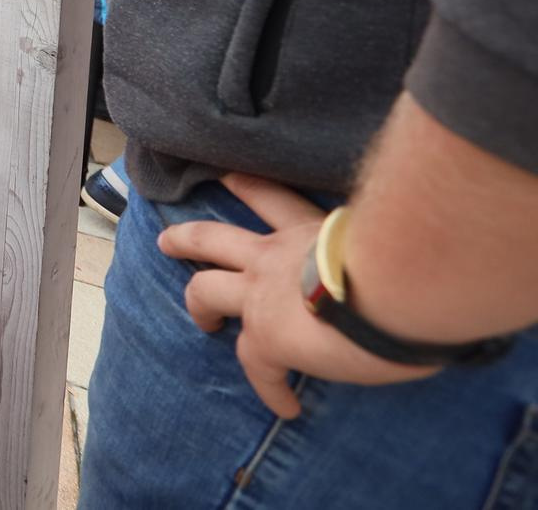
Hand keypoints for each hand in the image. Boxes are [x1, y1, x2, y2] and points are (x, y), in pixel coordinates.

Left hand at [158, 174, 436, 418]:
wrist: (397, 284)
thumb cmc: (415, 259)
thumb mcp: (393, 240)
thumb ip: (387, 247)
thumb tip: (415, 266)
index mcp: (310, 228)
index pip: (273, 199)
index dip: (250, 188)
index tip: (231, 179)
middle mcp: (275, 253)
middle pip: (213, 237)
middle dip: (187, 239)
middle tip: (169, 240)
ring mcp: (261, 292)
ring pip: (205, 288)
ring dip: (197, 303)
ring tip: (200, 318)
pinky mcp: (266, 335)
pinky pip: (257, 366)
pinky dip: (270, 388)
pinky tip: (287, 405)